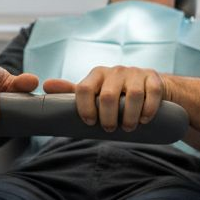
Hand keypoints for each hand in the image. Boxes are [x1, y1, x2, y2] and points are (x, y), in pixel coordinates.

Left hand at [43, 65, 164, 132]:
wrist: (150, 86)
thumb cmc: (116, 93)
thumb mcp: (94, 91)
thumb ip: (72, 91)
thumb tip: (46, 86)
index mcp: (97, 74)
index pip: (84, 88)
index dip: (85, 108)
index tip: (89, 122)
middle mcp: (115, 71)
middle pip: (108, 96)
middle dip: (108, 117)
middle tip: (110, 129)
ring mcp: (136, 73)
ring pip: (132, 96)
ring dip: (130, 116)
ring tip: (128, 128)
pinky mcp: (154, 78)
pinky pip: (152, 93)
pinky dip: (148, 110)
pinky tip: (144, 119)